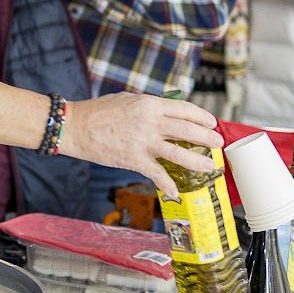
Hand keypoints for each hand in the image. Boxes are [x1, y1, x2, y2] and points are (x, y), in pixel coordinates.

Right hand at [63, 94, 222, 198]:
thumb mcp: (128, 100)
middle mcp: (150, 122)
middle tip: (217, 143)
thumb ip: (149, 107)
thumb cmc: (99, 111)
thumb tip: (166, 114)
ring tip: (210, 166)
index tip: (211, 122)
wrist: (76, 127)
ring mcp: (143, 142)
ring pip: (179, 153)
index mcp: (149, 104)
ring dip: (198, 160)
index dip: (201, 116)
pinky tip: (176, 192)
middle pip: (187, 130)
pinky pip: (157, 174)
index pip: (184, 109)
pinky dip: (168, 185)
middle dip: (207, 137)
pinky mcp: (134, 160)